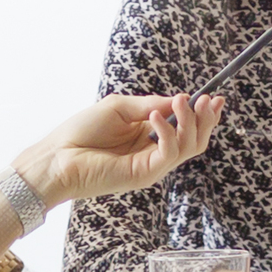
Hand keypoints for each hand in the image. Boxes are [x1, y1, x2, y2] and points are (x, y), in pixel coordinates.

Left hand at [13, 95, 223, 204]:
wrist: (57, 157)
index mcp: (148, 136)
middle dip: (205, 119)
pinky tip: (156, 118)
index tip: (214, 96)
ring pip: (188, 148)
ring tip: (182, 103)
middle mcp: (154, 152)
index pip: (185, 127)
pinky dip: (168, 134)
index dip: (202, 113)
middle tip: (208, 101)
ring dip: (190, 123)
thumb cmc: (81, 131)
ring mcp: (151, 166)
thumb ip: (151, 105)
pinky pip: (169, 154)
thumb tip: (179, 99)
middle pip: (195, 140)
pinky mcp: (144, 175)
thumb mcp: (120, 107)